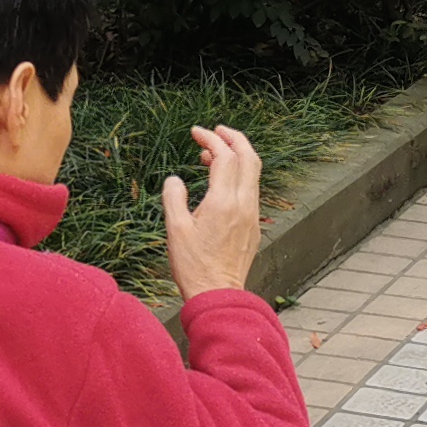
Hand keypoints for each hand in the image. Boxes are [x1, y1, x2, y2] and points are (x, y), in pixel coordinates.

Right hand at [162, 124, 263, 299]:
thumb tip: (175, 179)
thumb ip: (174, 197)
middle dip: (234, 138)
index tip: (196, 133)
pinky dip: (238, 176)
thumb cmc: (194, 266)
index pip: (225, 156)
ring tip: (211, 157)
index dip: (211, 139)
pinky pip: (250, 190)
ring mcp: (252, 215)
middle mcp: (243, 204)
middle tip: (216, 131)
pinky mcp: (253, 226)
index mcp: (224, 202)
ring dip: (236, 157)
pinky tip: (220, 183)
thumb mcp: (175, 229)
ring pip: (253, 174)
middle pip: (249, 157)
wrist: (218, 295)